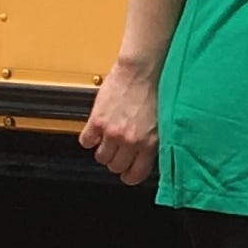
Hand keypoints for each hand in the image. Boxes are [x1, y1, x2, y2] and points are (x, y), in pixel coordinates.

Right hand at [79, 59, 160, 187]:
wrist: (140, 71)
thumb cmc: (155, 91)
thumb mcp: (161, 122)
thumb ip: (152, 142)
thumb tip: (145, 157)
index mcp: (150, 143)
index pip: (135, 175)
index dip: (130, 175)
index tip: (128, 172)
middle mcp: (131, 141)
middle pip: (115, 167)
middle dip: (117, 160)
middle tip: (119, 150)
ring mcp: (112, 132)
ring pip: (100, 157)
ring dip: (103, 150)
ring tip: (108, 139)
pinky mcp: (97, 120)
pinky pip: (86, 142)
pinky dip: (89, 138)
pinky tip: (96, 130)